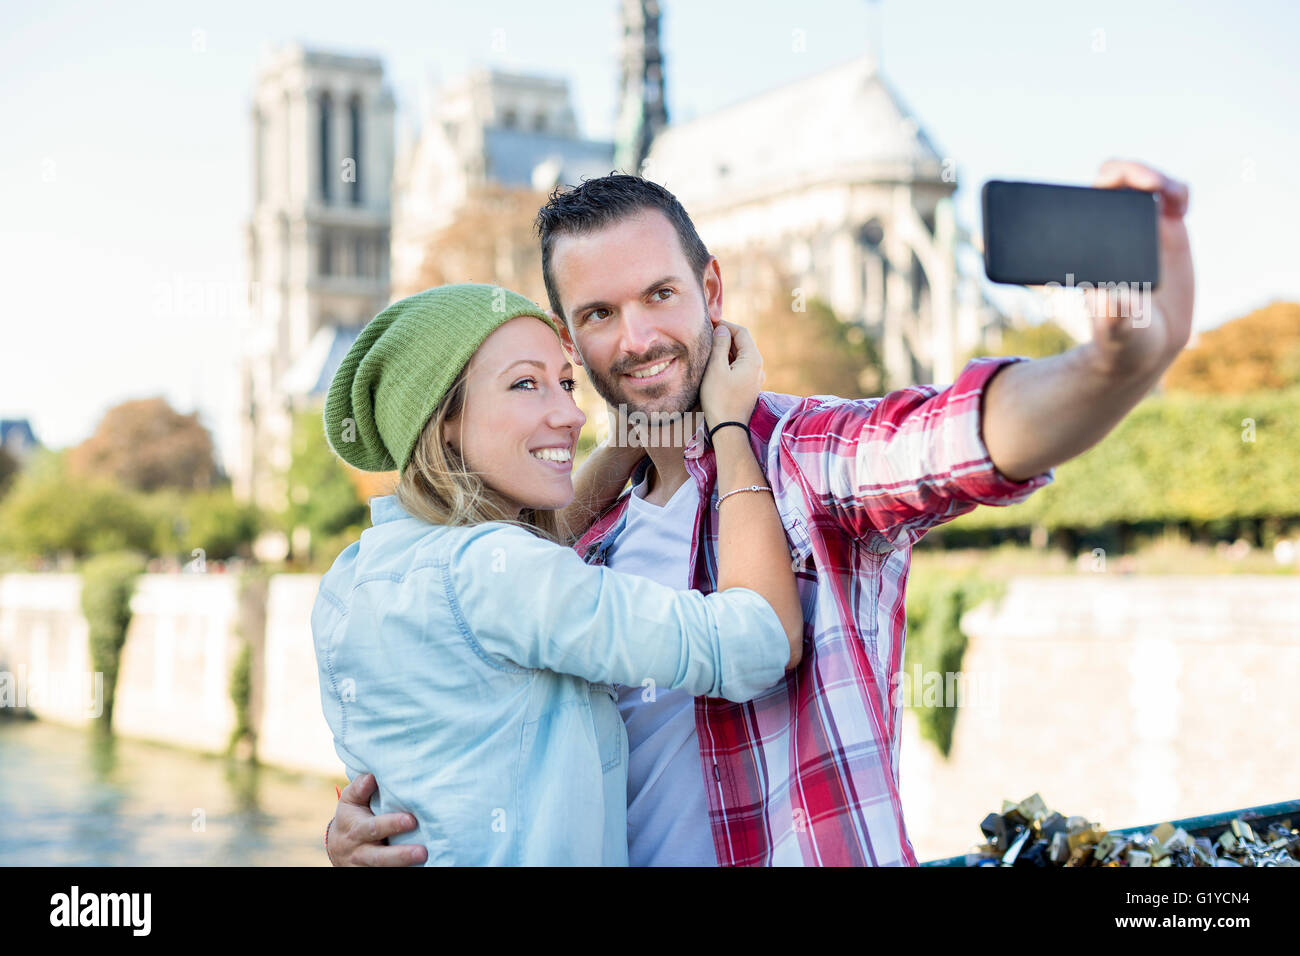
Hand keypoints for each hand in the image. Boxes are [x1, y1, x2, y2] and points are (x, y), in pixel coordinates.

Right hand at [325, 772, 426, 865]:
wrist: (339, 848)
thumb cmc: (351, 817)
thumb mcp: (350, 801)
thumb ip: (359, 789)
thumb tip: (371, 776)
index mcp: (356, 830)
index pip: (373, 828)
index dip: (391, 824)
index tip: (411, 820)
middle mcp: (360, 851)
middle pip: (379, 857)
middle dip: (400, 855)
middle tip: (422, 851)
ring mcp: (365, 867)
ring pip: (383, 869)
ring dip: (403, 866)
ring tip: (424, 859)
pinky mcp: (372, 874)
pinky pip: (387, 874)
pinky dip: (403, 871)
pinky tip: (422, 868)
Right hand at [699, 321, 764, 427]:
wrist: (728, 429)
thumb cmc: (719, 398)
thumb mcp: (716, 368)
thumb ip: (720, 345)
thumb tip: (722, 329)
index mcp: (753, 359)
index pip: (741, 332)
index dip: (725, 324)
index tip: (709, 322)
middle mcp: (758, 367)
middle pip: (742, 343)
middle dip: (724, 337)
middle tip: (706, 334)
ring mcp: (754, 378)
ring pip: (740, 356)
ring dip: (725, 350)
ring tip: (707, 349)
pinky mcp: (748, 388)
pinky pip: (739, 368)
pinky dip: (727, 362)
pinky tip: (714, 366)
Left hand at [1083, 159, 1193, 378]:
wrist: (1146, 344)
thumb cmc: (1121, 338)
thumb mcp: (1116, 331)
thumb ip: (1113, 318)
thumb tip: (1112, 297)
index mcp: (1087, 247)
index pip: (1085, 201)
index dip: (1098, 188)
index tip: (1112, 189)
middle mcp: (1109, 231)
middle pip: (1114, 182)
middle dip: (1130, 171)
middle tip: (1152, 184)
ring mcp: (1138, 228)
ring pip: (1145, 184)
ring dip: (1158, 178)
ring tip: (1176, 199)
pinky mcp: (1166, 230)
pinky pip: (1172, 198)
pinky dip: (1178, 192)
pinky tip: (1182, 207)